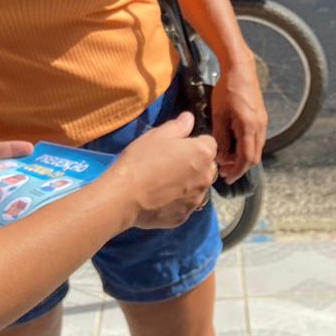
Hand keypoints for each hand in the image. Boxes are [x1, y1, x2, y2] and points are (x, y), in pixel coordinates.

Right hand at [109, 113, 217, 228]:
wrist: (125, 196)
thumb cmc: (142, 159)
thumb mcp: (158, 135)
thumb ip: (179, 126)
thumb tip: (190, 118)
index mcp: (203, 154)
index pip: (210, 143)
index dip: (195, 143)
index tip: (179, 146)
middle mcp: (206, 178)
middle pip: (208, 167)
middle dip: (196, 165)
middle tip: (171, 164)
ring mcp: (196, 200)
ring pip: (198, 188)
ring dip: (189, 184)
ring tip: (165, 184)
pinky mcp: (184, 217)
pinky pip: (185, 205)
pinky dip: (177, 202)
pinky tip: (159, 199)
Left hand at [211, 62, 266, 182]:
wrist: (240, 68)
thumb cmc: (227, 89)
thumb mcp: (219, 114)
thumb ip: (221, 137)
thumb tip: (221, 156)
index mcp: (250, 127)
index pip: (246, 158)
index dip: (237, 171)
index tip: (226, 178)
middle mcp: (260, 127)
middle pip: (254, 156)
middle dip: (240, 167)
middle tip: (224, 172)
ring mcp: (263, 122)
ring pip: (256, 148)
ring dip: (243, 157)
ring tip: (227, 160)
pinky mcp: (261, 117)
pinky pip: (256, 139)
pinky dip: (246, 147)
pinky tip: (234, 145)